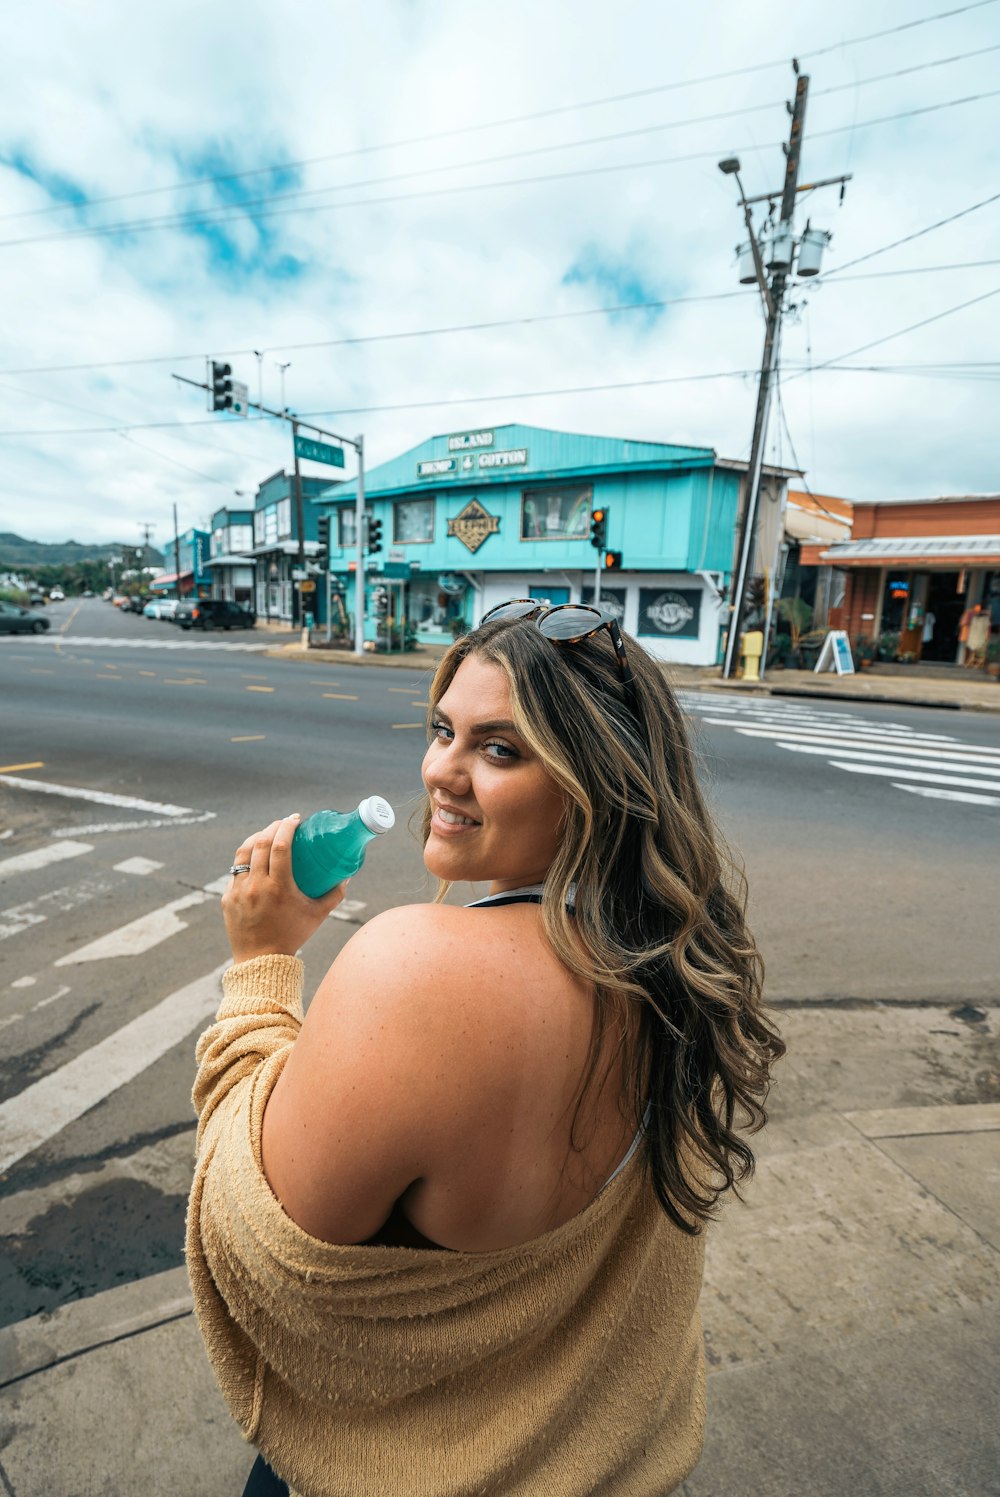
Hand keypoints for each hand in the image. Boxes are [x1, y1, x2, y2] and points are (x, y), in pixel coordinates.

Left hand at [222, 814, 348, 963]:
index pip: (280, 846)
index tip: (295, 819)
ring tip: (268, 833)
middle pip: (261, 843)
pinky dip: (247, 859)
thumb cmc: (292, 936)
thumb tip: (346, 877)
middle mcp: (256, 885)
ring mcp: (239, 891)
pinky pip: (236, 871)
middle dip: (273, 827)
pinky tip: (255, 857)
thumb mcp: (317, 916)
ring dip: (256, 837)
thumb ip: (334, 896)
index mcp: (278, 887)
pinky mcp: (228, 897)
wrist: (261, 961)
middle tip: (284, 823)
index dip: (287, 827)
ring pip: (243, 852)